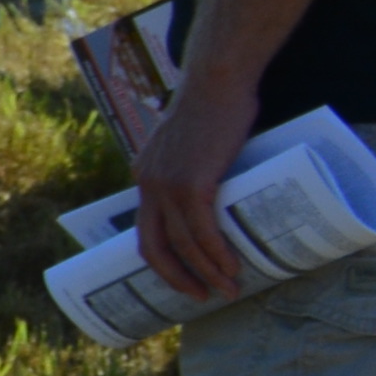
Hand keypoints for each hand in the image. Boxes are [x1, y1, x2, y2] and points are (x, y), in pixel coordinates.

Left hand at [135, 58, 260, 303]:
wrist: (217, 79)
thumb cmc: (215, 106)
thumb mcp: (194, 142)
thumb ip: (198, 166)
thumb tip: (223, 190)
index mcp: (145, 176)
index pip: (145, 230)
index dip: (163, 259)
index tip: (183, 278)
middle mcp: (148, 183)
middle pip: (155, 246)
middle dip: (178, 277)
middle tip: (202, 296)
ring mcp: (167, 184)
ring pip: (183, 243)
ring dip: (206, 271)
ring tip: (228, 289)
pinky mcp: (192, 181)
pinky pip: (201, 229)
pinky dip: (215, 253)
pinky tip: (230, 267)